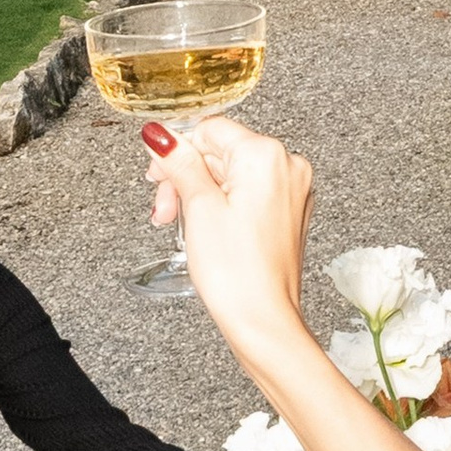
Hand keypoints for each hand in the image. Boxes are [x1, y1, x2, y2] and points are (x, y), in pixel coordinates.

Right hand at [141, 120, 317, 369]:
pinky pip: (250, 192)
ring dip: (201, 193)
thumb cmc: (236, 272)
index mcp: (266, 154)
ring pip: (233, 173)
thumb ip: (179, 163)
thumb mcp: (198, 207)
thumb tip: (161, 135)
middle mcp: (288, 165)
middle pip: (221, 152)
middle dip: (187, 178)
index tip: (157, 177)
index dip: (176, 153)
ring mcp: (293, 189)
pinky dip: (225, 204)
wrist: (263, 319)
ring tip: (182, 224)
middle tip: (166, 210)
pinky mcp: (290, 211)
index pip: (210, 130)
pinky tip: (208, 228)